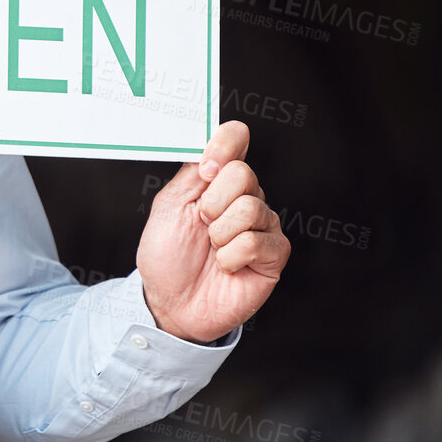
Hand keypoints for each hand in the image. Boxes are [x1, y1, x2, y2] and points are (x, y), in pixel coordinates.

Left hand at [135, 121, 288, 343]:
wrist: (171, 303)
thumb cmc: (167, 257)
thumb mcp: (169, 207)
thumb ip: (192, 174)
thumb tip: (211, 146)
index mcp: (217, 180)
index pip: (236, 138)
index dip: (225, 145)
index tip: (207, 168)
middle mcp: (244, 197)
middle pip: (243, 173)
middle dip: (211, 203)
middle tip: (202, 225)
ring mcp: (263, 225)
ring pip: (250, 208)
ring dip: (219, 233)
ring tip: (213, 249)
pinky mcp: (274, 254)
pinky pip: (257, 242)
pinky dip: (232, 257)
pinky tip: (226, 266)